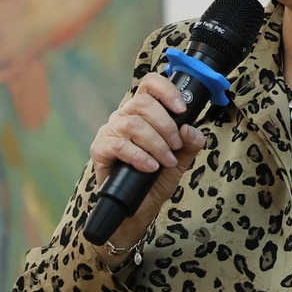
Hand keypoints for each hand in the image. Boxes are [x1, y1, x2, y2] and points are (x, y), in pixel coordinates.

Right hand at [88, 72, 205, 246]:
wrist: (138, 207)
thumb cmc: (156, 179)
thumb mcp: (180, 160)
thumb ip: (190, 144)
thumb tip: (191, 129)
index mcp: (143, 111)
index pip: (150, 84)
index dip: (167, 90)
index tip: (182, 109)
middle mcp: (125, 116)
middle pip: (143, 104)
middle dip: (166, 126)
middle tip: (176, 146)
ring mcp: (110, 131)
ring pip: (133, 124)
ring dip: (156, 143)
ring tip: (166, 161)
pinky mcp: (100, 149)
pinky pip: (120, 145)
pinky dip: (140, 156)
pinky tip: (150, 167)